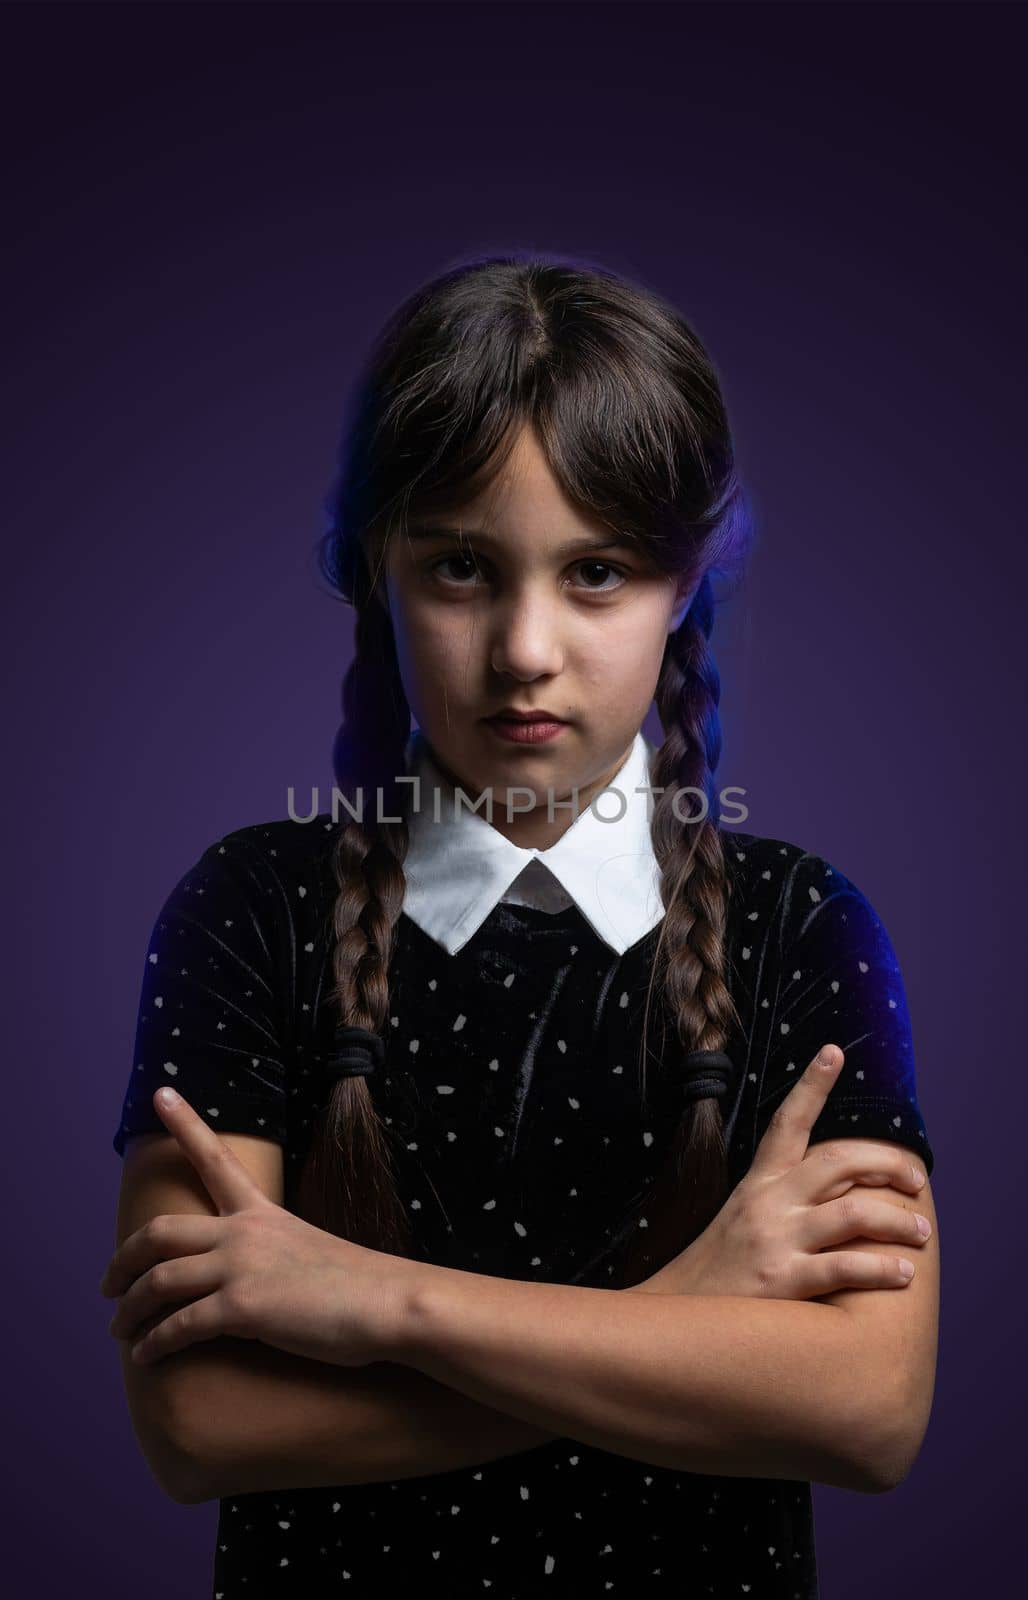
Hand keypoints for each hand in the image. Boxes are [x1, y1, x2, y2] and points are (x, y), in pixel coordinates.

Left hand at [99, 1086, 417, 1368]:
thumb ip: (274, 1255)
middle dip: (121, 1259)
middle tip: (107, 1285)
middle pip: (159, 1232)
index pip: (213, 1156)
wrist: (389, 1304)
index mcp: (261, 1212)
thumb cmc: (360, 1286)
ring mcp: (241, 1267)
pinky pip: (178, 1326)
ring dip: (129, 1310)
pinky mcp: (242, 1308)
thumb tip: (260, 1278)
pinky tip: (145, 1359)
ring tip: (120, 1332)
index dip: (183, 1122)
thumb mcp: (308, 1251)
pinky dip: (153, 1345)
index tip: (160, 1093)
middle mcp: (244, 1231)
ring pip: (158, 1280)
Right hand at [627, 1045, 928, 1299]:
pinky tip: (903, 1272)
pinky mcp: (783, 1280)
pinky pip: (845, 1268)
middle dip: (886, 1163)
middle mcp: (768, 1202)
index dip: (811, 1085)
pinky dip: (882, 1267)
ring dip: (897, 1220)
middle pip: (838, 1162)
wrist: (678, 1314)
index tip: (834, 1052)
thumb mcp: (745, 1215)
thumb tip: (841, 1180)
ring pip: (853, 1213)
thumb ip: (786, 1195)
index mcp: (758, 1181)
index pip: (788, 1122)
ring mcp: (776, 1239)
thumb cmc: (721, 1265)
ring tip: (921, 1231)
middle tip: (918, 1178)